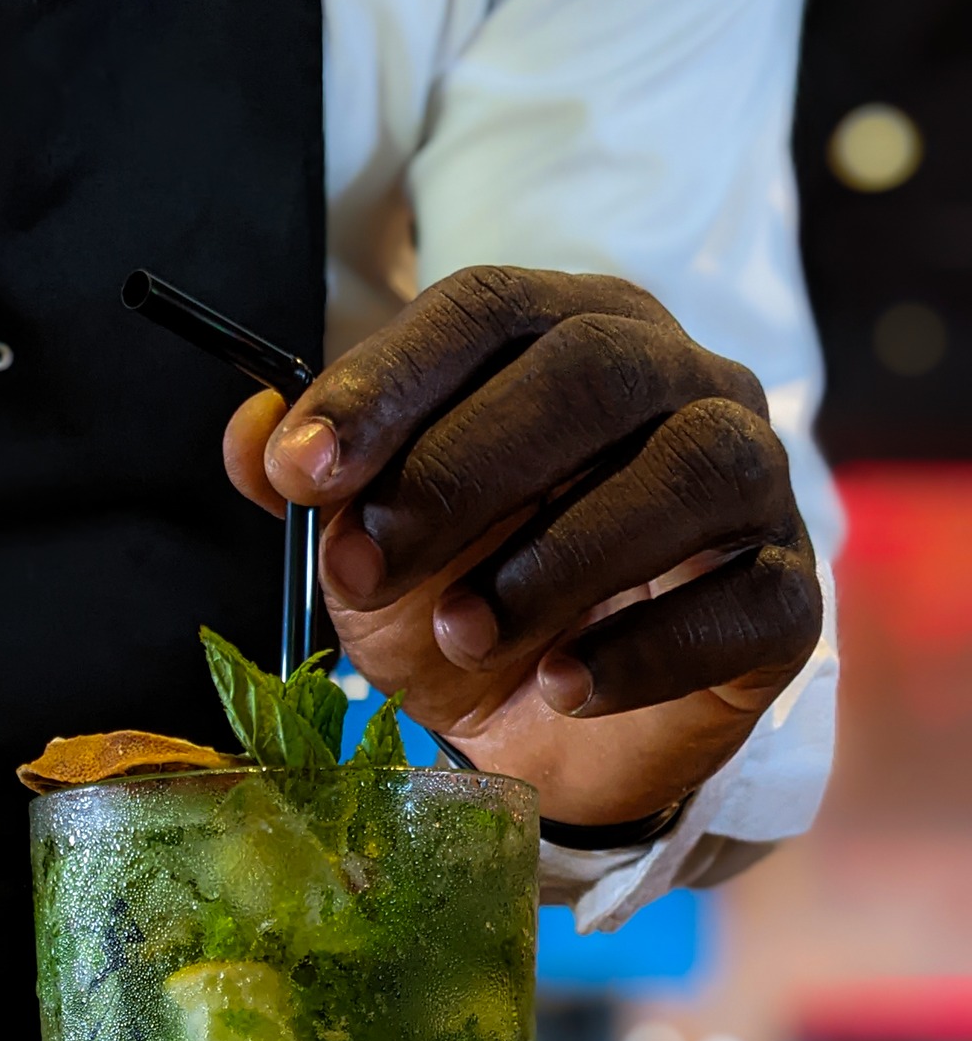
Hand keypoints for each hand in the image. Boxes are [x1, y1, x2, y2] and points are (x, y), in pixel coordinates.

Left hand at [224, 267, 821, 827]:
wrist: (549, 733)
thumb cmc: (465, 600)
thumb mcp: (369, 544)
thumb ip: (314, 486)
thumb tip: (252, 437)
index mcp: (568, 333)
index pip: (487, 308)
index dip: (387, 382)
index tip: (301, 471)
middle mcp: (677, 381)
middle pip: (589, 372)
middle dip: (460, 472)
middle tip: (361, 567)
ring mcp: (750, 483)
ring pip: (684, 474)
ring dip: (557, 558)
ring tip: (461, 632)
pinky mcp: (787, 598)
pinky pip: (742, 603)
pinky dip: (642, 649)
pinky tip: (559, 688)